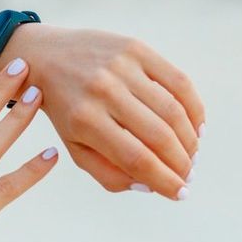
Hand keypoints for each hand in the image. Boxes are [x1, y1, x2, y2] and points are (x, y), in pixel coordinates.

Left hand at [8, 24, 205, 200]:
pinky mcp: (136, 48)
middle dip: (181, 163)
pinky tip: (196, 126)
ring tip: (191, 154)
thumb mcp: (74, 146)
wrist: (46, 57)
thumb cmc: (64, 109)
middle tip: (187, 175)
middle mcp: (104, 90)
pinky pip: (178, 81)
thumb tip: (149, 185)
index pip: (137, 159)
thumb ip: (107, 173)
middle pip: (160, 136)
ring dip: (190, 139)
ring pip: (173, 110)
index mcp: (85, 119)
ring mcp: (121, 66)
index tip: (180, 193)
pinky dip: (194, 107)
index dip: (165, 181)